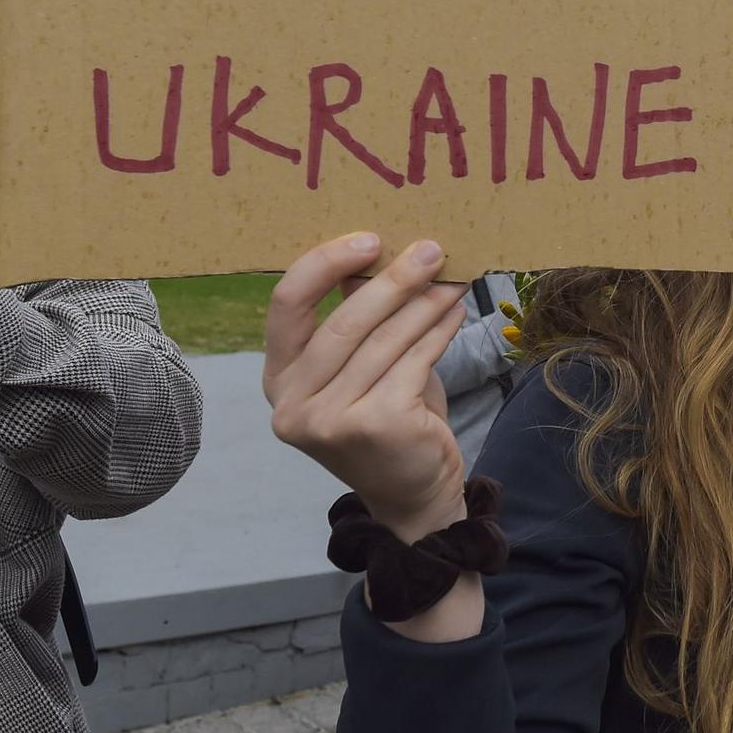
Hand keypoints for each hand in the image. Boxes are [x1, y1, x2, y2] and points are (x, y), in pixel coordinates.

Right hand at [263, 233, 468, 540]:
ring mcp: (329, 420)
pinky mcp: (374, 426)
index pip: (286, 305)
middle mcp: (292, 403)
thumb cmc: (389, 418)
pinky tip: (454, 313)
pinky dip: (438, 331)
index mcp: (278, 379)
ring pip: (384, 341)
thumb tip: (387, 252)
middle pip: (343, 322)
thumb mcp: (364, 367)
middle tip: (431, 250)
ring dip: (424, 304)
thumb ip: (361, 319)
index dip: (325, 264)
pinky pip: (413, 361)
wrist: (414, 493)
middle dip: (392, 280)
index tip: (369, 239)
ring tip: (452, 279)